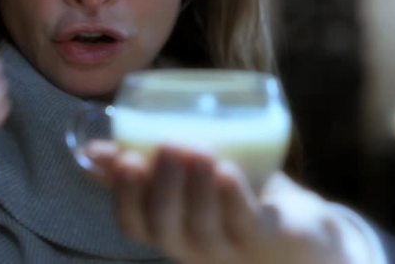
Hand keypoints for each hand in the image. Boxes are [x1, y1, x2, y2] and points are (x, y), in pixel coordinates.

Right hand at [87, 144, 357, 263]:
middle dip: (163, 187)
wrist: (302, 231)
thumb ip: (147, 167)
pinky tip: (225, 171)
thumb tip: (92, 152)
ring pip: (203, 227)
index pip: (134, 224)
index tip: (125, 159)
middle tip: (168, 145)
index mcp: (170, 229)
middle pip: (165, 228)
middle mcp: (193, 246)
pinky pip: (246, 224)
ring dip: (196, 187)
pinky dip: (233, 197)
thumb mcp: (189, 181)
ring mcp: (231, 249)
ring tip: (197, 149)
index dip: (124, 196)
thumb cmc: (237, 202)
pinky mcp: (268, 239)